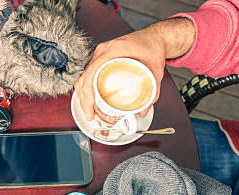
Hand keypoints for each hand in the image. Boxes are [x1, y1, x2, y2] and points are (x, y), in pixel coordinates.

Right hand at [75, 18, 194, 120]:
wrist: (155, 38)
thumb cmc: (153, 47)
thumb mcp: (155, 70)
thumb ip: (152, 91)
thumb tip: (143, 110)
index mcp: (114, 50)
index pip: (92, 71)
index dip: (87, 91)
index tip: (90, 105)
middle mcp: (104, 50)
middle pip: (84, 76)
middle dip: (83, 98)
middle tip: (90, 114)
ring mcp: (101, 53)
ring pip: (84, 75)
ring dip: (82, 93)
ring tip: (89, 109)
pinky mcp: (101, 57)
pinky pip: (88, 72)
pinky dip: (85, 87)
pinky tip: (88, 98)